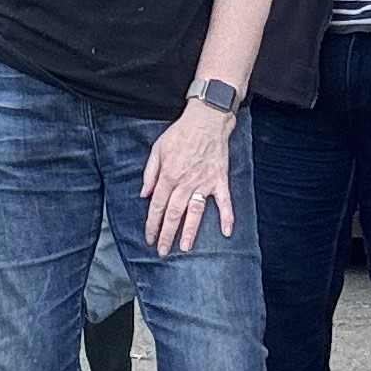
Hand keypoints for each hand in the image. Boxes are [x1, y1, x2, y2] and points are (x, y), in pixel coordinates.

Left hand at [141, 103, 236, 254]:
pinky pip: (225, 202)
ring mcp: (204, 183)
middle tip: (163, 251)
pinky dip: (227, 217)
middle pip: (174, 214)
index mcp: (169, 176)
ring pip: (195, 212)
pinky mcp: (220, 180)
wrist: (206, 120)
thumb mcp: (157, 150)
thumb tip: (144, 195)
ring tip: (185, 248)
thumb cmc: (181, 133)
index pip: (157, 206)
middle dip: (167, 234)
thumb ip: (149, 174)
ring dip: (190, 232)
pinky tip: (226, 232)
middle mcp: (185, 183)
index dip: (152, 224)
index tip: (149, 238)